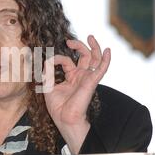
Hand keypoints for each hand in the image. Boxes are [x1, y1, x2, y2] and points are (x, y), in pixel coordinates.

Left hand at [43, 35, 110, 153]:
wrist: (64, 118)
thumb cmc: (57, 106)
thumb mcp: (48, 85)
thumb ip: (48, 71)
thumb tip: (47, 60)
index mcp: (71, 77)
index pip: (67, 61)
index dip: (57, 59)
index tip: (49, 62)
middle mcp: (81, 76)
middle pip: (84, 56)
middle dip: (79, 46)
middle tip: (69, 41)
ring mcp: (87, 78)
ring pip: (94, 59)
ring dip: (94, 47)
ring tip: (90, 37)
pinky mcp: (92, 81)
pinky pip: (102, 69)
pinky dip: (106, 59)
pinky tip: (107, 50)